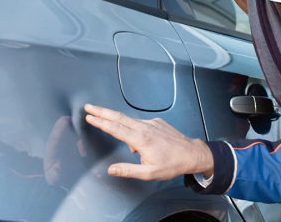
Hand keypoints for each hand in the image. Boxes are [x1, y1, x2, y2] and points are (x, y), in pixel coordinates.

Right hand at [84, 104, 213, 179]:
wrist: (192, 154)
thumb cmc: (172, 164)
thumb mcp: (149, 173)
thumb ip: (128, 170)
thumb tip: (110, 170)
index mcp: (141, 139)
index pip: (116, 128)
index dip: (101, 122)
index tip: (89, 117)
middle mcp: (145, 127)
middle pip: (118, 117)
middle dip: (102, 111)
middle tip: (88, 106)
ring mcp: (151, 123)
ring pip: (129, 121)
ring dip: (117, 121)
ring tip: (119, 135)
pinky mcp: (156, 122)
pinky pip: (140, 124)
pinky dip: (134, 130)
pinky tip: (139, 143)